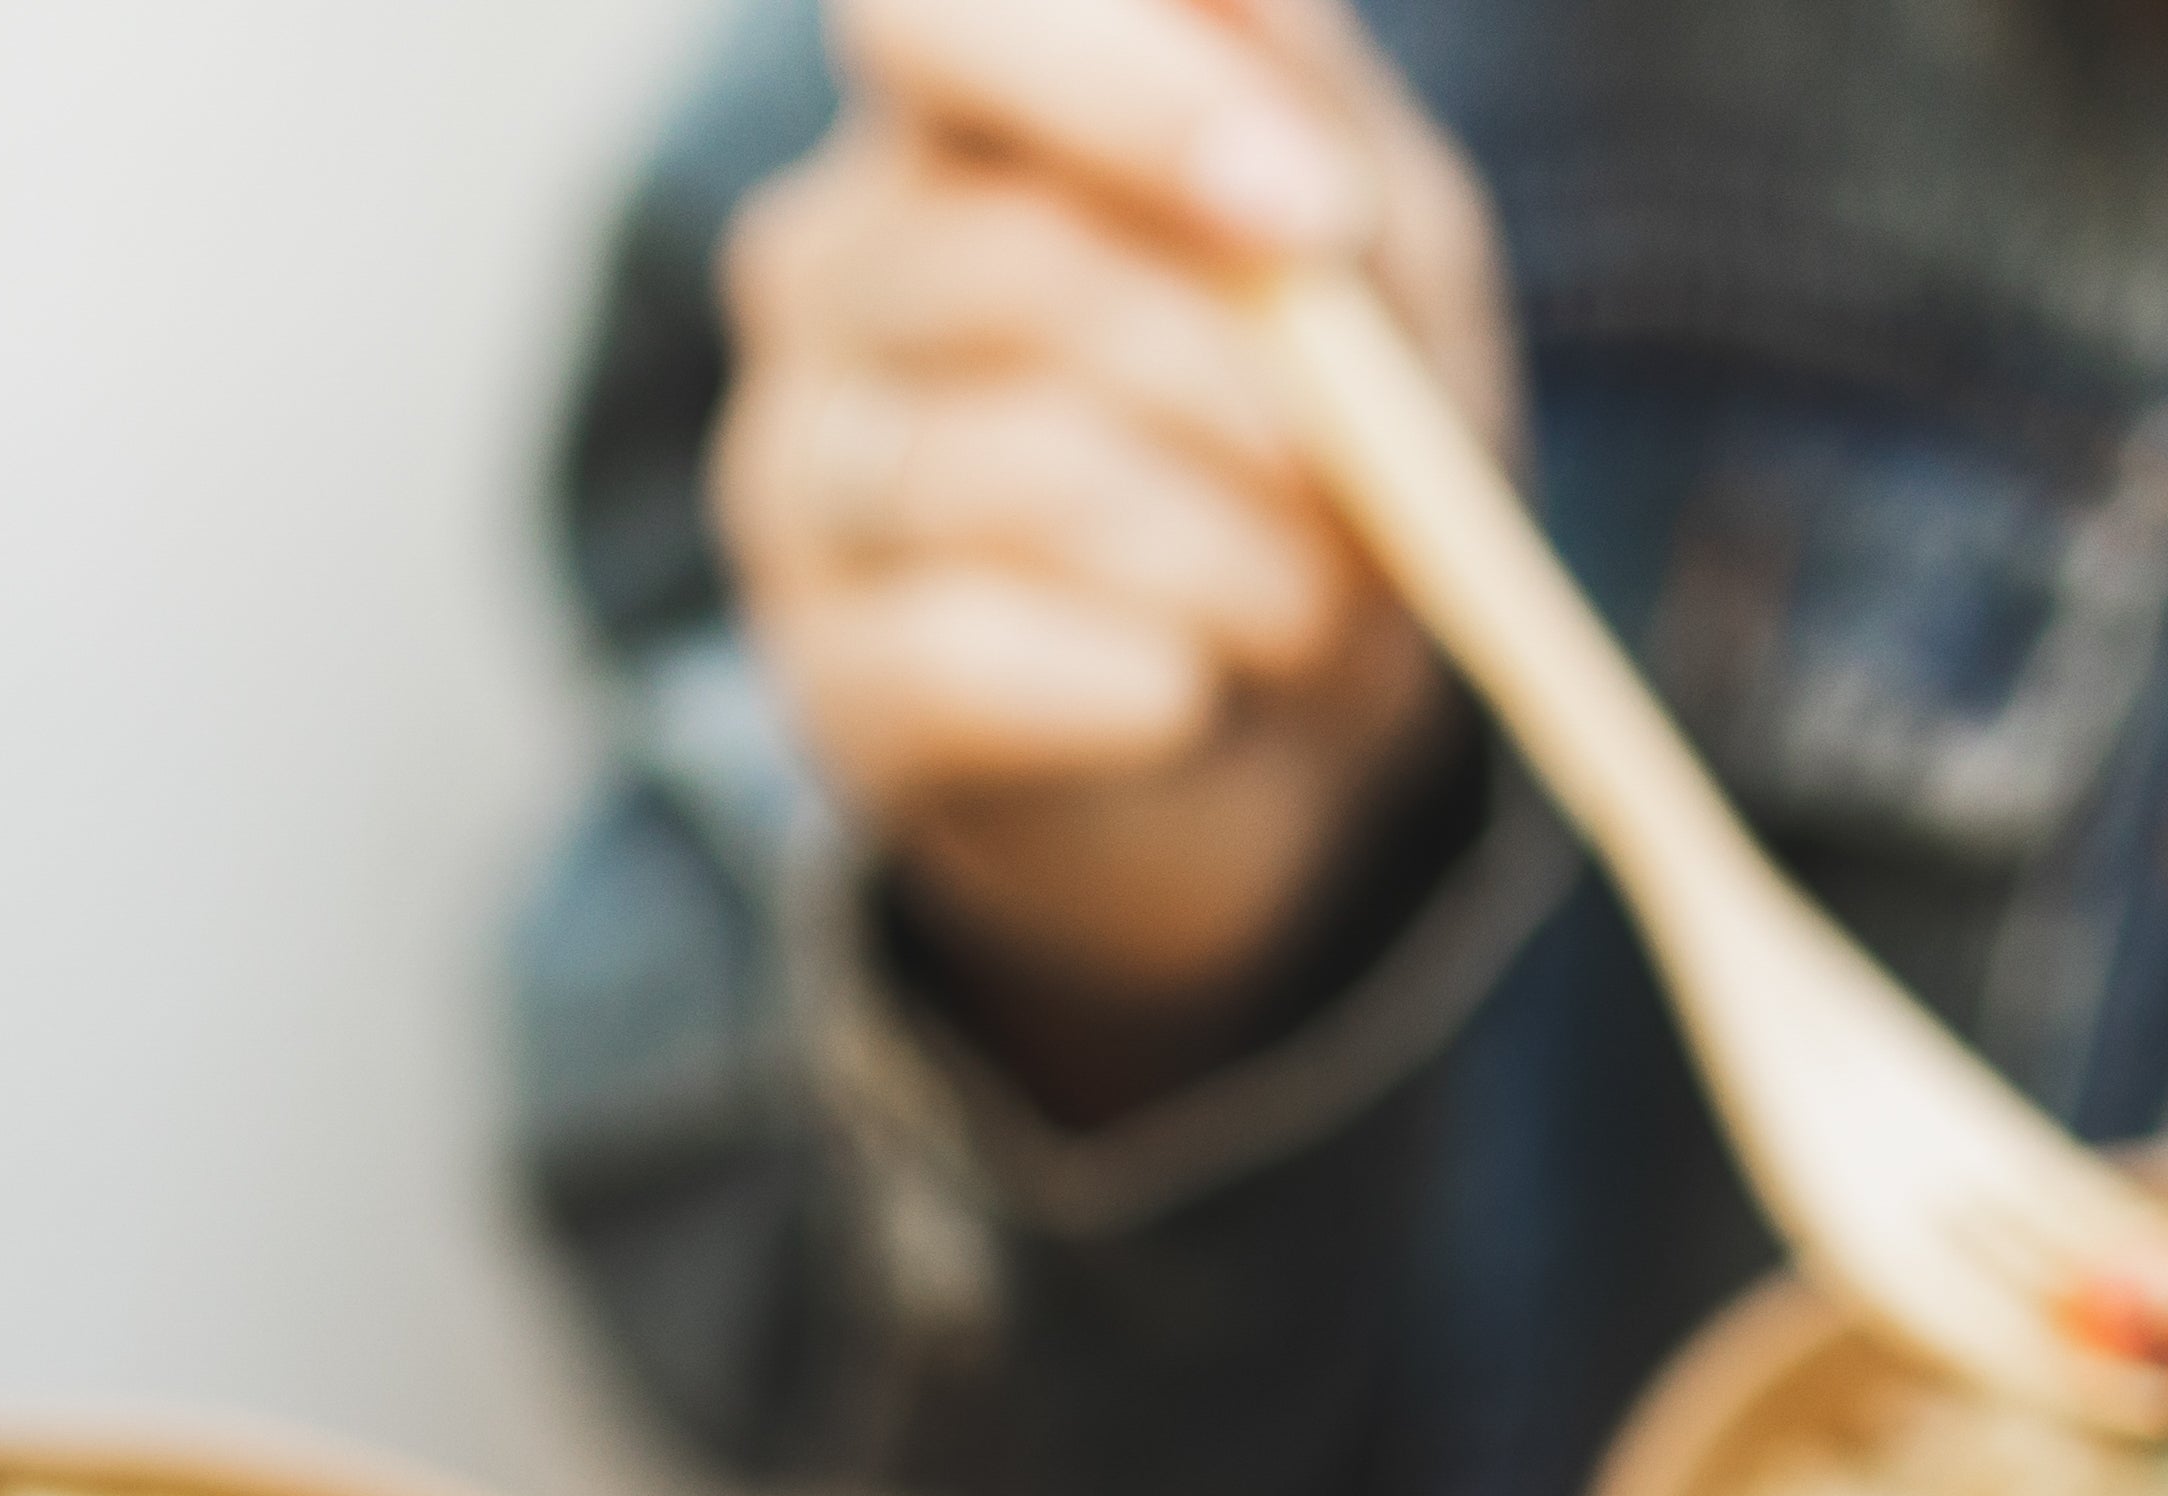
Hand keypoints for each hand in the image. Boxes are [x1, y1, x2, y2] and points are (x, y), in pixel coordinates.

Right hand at [724, 0, 1515, 1090]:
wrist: (1272, 751)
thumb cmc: (1309, 451)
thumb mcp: (1370, 256)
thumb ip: (1304, 99)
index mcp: (947, 125)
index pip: (925, 13)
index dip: (1118, 90)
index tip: (1310, 213)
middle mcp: (825, 274)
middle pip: (1016, 265)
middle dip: (1245, 385)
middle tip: (1356, 474)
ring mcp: (796, 476)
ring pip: (1016, 472)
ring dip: (1228, 557)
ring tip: (1303, 610)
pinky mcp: (825, 674)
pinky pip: (975, 656)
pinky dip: (1142, 686)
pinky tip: (1187, 697)